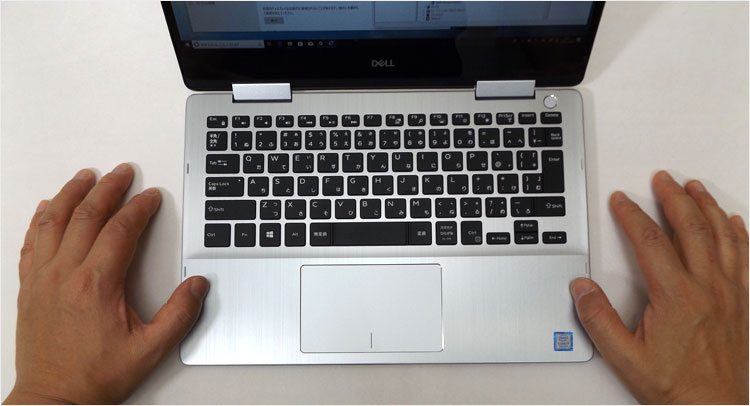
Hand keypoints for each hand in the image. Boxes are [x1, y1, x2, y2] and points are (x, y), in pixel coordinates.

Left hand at [4, 164, 208, 404]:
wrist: (53, 399)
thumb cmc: (95, 376)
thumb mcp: (150, 350)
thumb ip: (179, 315)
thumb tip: (197, 286)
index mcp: (97, 285)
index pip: (121, 230)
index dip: (139, 208)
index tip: (151, 197)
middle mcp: (65, 275)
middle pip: (86, 215)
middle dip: (108, 188)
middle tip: (122, 173)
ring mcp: (42, 279)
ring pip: (54, 221)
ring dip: (71, 193)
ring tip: (85, 177)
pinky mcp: (28, 287)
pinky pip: (31, 242)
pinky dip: (40, 219)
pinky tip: (47, 207)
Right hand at [571, 171, 747, 403]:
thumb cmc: (675, 386)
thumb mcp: (624, 358)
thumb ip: (598, 319)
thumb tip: (581, 287)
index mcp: (675, 296)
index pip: (650, 241)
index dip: (632, 215)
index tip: (620, 200)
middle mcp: (705, 288)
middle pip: (690, 228)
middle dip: (674, 198)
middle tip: (661, 179)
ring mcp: (727, 293)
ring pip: (720, 236)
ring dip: (706, 206)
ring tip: (694, 187)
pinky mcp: (739, 302)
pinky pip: (742, 256)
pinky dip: (737, 233)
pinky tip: (732, 220)